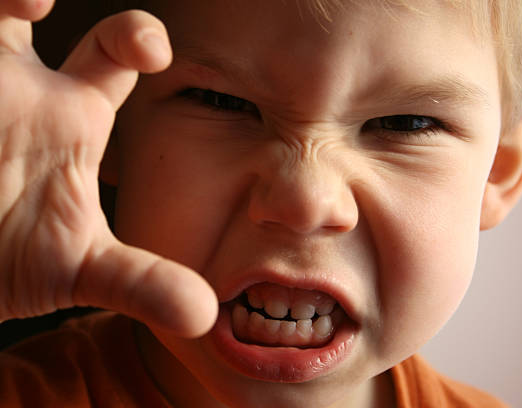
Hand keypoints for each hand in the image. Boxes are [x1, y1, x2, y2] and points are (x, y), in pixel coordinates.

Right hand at [0, 0, 217, 337]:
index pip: (116, 56)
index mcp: (73, 118)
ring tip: (16, 4)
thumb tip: (204, 315)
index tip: (155, 52)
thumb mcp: (82, 269)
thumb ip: (143, 283)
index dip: (139, 39)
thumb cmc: (18, 261)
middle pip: (32, 9)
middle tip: (40, 4)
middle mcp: (23, 92)